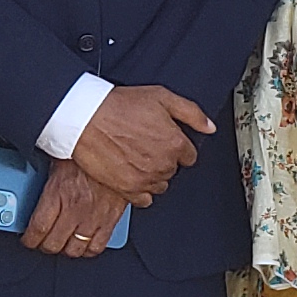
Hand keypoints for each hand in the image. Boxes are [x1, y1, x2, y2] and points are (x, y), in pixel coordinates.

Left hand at [20, 158, 124, 256]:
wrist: (120, 150)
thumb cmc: (89, 149)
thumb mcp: (58, 157)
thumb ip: (42, 172)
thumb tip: (27, 176)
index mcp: (58, 193)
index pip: (38, 228)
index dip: (29, 239)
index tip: (28, 239)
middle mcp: (75, 209)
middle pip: (53, 243)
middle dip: (44, 246)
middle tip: (41, 242)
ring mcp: (94, 217)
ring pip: (74, 249)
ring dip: (65, 249)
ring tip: (61, 243)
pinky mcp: (110, 220)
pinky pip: (97, 246)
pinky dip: (88, 249)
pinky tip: (83, 243)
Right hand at [66, 85, 213, 208]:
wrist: (86, 118)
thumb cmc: (119, 106)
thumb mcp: (161, 97)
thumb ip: (191, 113)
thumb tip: (209, 127)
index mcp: (175, 143)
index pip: (189, 155)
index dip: (176, 145)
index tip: (163, 140)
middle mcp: (163, 164)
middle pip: (174, 169)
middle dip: (164, 158)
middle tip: (146, 144)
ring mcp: (146, 179)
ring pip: (160, 184)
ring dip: (153, 174)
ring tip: (136, 157)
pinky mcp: (127, 189)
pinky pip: (144, 200)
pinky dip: (141, 190)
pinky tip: (131, 174)